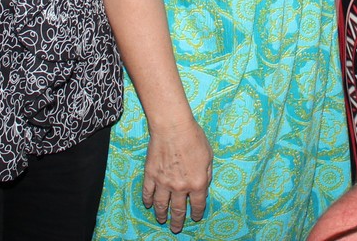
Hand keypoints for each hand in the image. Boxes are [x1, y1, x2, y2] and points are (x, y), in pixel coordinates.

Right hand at [141, 117, 212, 233]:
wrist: (173, 127)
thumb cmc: (194, 138)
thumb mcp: (209, 156)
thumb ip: (207, 174)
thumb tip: (203, 185)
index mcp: (197, 183)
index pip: (198, 205)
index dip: (197, 213)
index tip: (195, 217)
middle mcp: (180, 187)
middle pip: (178, 210)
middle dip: (178, 221)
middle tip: (176, 229)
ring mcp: (164, 183)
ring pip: (162, 205)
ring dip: (162, 215)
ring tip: (162, 221)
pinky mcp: (150, 175)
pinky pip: (148, 193)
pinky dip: (148, 201)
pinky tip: (149, 205)